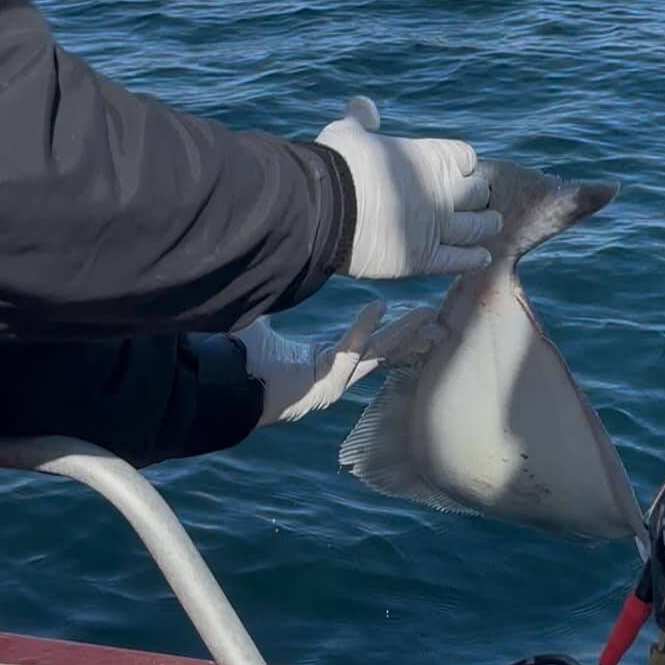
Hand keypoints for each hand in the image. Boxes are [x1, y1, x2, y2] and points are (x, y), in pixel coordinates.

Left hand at [233, 302, 437, 426]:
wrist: (228, 385)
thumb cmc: (242, 362)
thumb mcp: (263, 327)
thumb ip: (271, 307)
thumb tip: (263, 279)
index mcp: (323, 360)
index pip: (366, 343)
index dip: (389, 328)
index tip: (413, 315)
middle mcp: (334, 373)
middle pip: (382, 351)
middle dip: (410, 333)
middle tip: (437, 317)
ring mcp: (333, 382)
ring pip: (376, 353)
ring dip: (402, 333)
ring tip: (426, 316)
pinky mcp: (326, 384)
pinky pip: (349, 350)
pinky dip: (363, 326)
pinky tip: (379, 305)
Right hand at [317, 96, 500, 279]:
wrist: (324, 208)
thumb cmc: (337, 164)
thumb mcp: (350, 132)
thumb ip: (362, 120)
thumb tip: (361, 104)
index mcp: (431, 157)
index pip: (467, 157)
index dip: (463, 164)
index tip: (459, 171)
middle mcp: (443, 191)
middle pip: (478, 192)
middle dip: (478, 195)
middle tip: (478, 200)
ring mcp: (437, 226)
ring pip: (477, 226)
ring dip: (486, 224)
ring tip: (492, 224)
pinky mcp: (424, 259)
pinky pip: (459, 260)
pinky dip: (473, 258)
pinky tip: (483, 257)